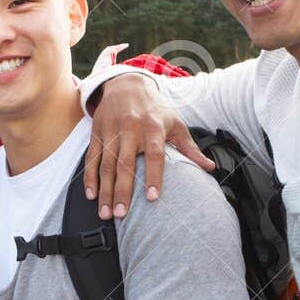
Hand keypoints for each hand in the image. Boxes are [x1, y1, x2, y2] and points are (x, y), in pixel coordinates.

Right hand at [83, 74, 213, 218]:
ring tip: (106, 213)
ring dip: (105, 191)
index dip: (154, 176)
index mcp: (153, 127)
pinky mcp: (97, 132)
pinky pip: (92, 158)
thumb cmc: (155, 109)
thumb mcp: (175, 123)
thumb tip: (210, 167)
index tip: (152, 198)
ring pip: (106, 165)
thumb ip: (190, 148)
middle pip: (125, 164)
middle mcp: (131, 129)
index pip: (154, 154)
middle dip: (122, 191)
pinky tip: (91, 195)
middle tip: (122, 215)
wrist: (127, 84)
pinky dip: (90, 177)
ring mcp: (112, 131)